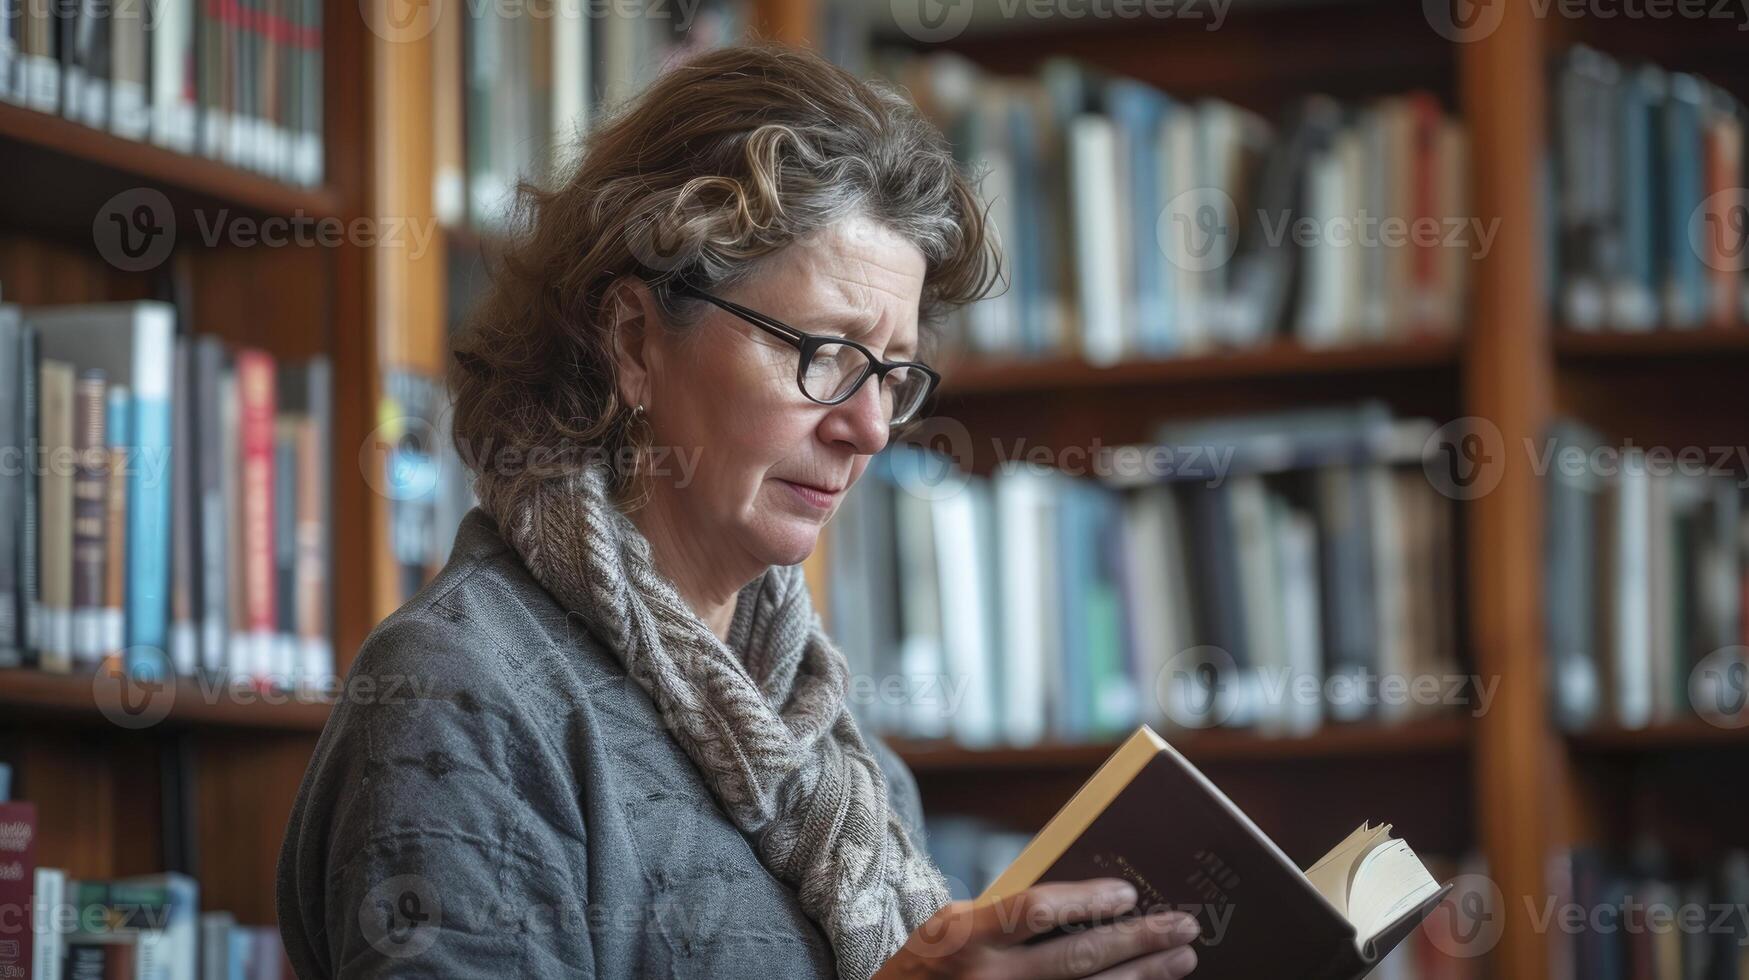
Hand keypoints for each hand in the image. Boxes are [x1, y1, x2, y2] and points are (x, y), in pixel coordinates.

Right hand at [873, 878, 1200, 979]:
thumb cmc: (930, 968)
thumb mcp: (952, 930)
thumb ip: (1007, 917)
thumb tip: (1089, 901)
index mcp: (965, 937)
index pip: (1034, 911)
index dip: (1086, 901)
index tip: (1128, 893)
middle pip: (1076, 959)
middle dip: (1137, 940)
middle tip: (1181, 925)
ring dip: (1142, 978)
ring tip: (1181, 959)